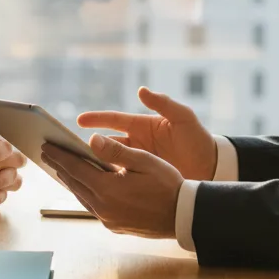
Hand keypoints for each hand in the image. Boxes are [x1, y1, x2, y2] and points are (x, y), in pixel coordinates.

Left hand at [41, 135, 183, 238]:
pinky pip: (91, 206)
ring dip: (69, 180)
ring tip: (60, 167)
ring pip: (81, 196)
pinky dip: (83, 192)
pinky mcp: (114, 225)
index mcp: (108, 189)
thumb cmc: (167, 185)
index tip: (46, 145)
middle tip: (46, 152)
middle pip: (74, 183)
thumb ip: (116, 150)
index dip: (60, 155)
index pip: (76, 168)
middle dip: (60, 166)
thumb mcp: (144, 161)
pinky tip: (82, 185)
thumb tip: (91, 139)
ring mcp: (108, 219)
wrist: (183, 216)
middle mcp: (104, 207)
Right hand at [77, 87, 217, 179]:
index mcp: (142, 126)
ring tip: (72, 169)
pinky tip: (93, 188)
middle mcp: (136, 143)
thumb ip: (164, 103)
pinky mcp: (142, 179)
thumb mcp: (183, 118)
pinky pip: (118, 180)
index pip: (114, 120)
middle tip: (65, 146)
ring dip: (92, 165)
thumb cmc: (198, 140)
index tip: (79, 121)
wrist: (213, 168)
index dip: (96, 119)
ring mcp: (138, 162)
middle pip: (105, 143)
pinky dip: (105, 183)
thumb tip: (141, 90)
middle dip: (86, 144)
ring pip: (108, 163)